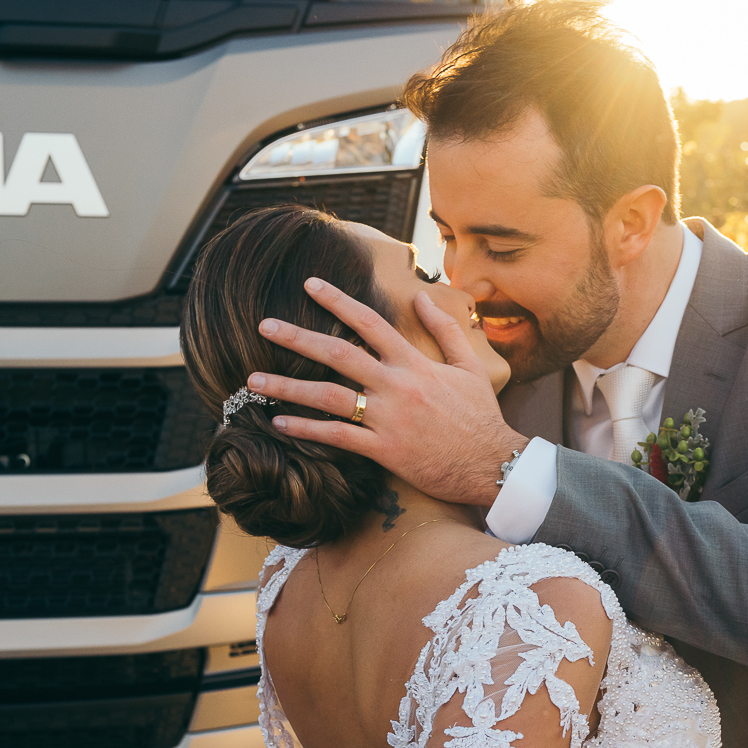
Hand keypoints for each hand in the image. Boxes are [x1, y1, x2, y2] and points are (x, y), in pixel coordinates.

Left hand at [249, 279, 525, 506]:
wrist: (493, 463)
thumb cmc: (481, 417)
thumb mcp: (469, 366)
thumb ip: (444, 329)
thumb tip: (422, 297)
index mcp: (414, 362)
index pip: (369, 322)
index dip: (337, 300)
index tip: (308, 285)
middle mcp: (397, 385)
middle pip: (338, 353)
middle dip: (297, 337)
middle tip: (264, 325)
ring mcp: (389, 418)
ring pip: (328, 396)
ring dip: (287, 387)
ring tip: (253, 380)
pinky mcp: (385, 450)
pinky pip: (338, 437)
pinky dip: (307, 429)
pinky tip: (280, 423)